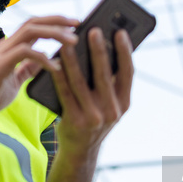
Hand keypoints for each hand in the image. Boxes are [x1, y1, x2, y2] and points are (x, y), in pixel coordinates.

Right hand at [0, 16, 78, 119]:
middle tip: (78, 23)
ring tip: (72, 42)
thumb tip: (45, 61)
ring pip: (30, 31)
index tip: (74, 25)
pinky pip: (24, 53)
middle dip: (57, 20)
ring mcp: (2, 53)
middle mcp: (6, 45)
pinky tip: (56, 68)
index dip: (54, 22)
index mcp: (10, 47)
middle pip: (34, 22)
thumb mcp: (14, 81)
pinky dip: (42, 57)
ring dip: (54, 34)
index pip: (34, 26)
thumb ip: (27, 69)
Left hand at [51, 28, 133, 157]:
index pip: (128, 73)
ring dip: (73, 60)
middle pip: (104, 75)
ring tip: (68, 43)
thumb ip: (109, 83)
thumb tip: (101, 47)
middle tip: (93, 30)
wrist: (80, 151)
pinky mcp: (74, 122)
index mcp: (124, 103)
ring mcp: (93, 117)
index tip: (120, 32)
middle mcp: (112, 111)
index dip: (125, 52)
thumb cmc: (94, 118)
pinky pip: (65, 93)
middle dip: (98, 51)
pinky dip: (59, 76)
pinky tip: (54, 63)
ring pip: (81, 82)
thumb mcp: (109, 104)